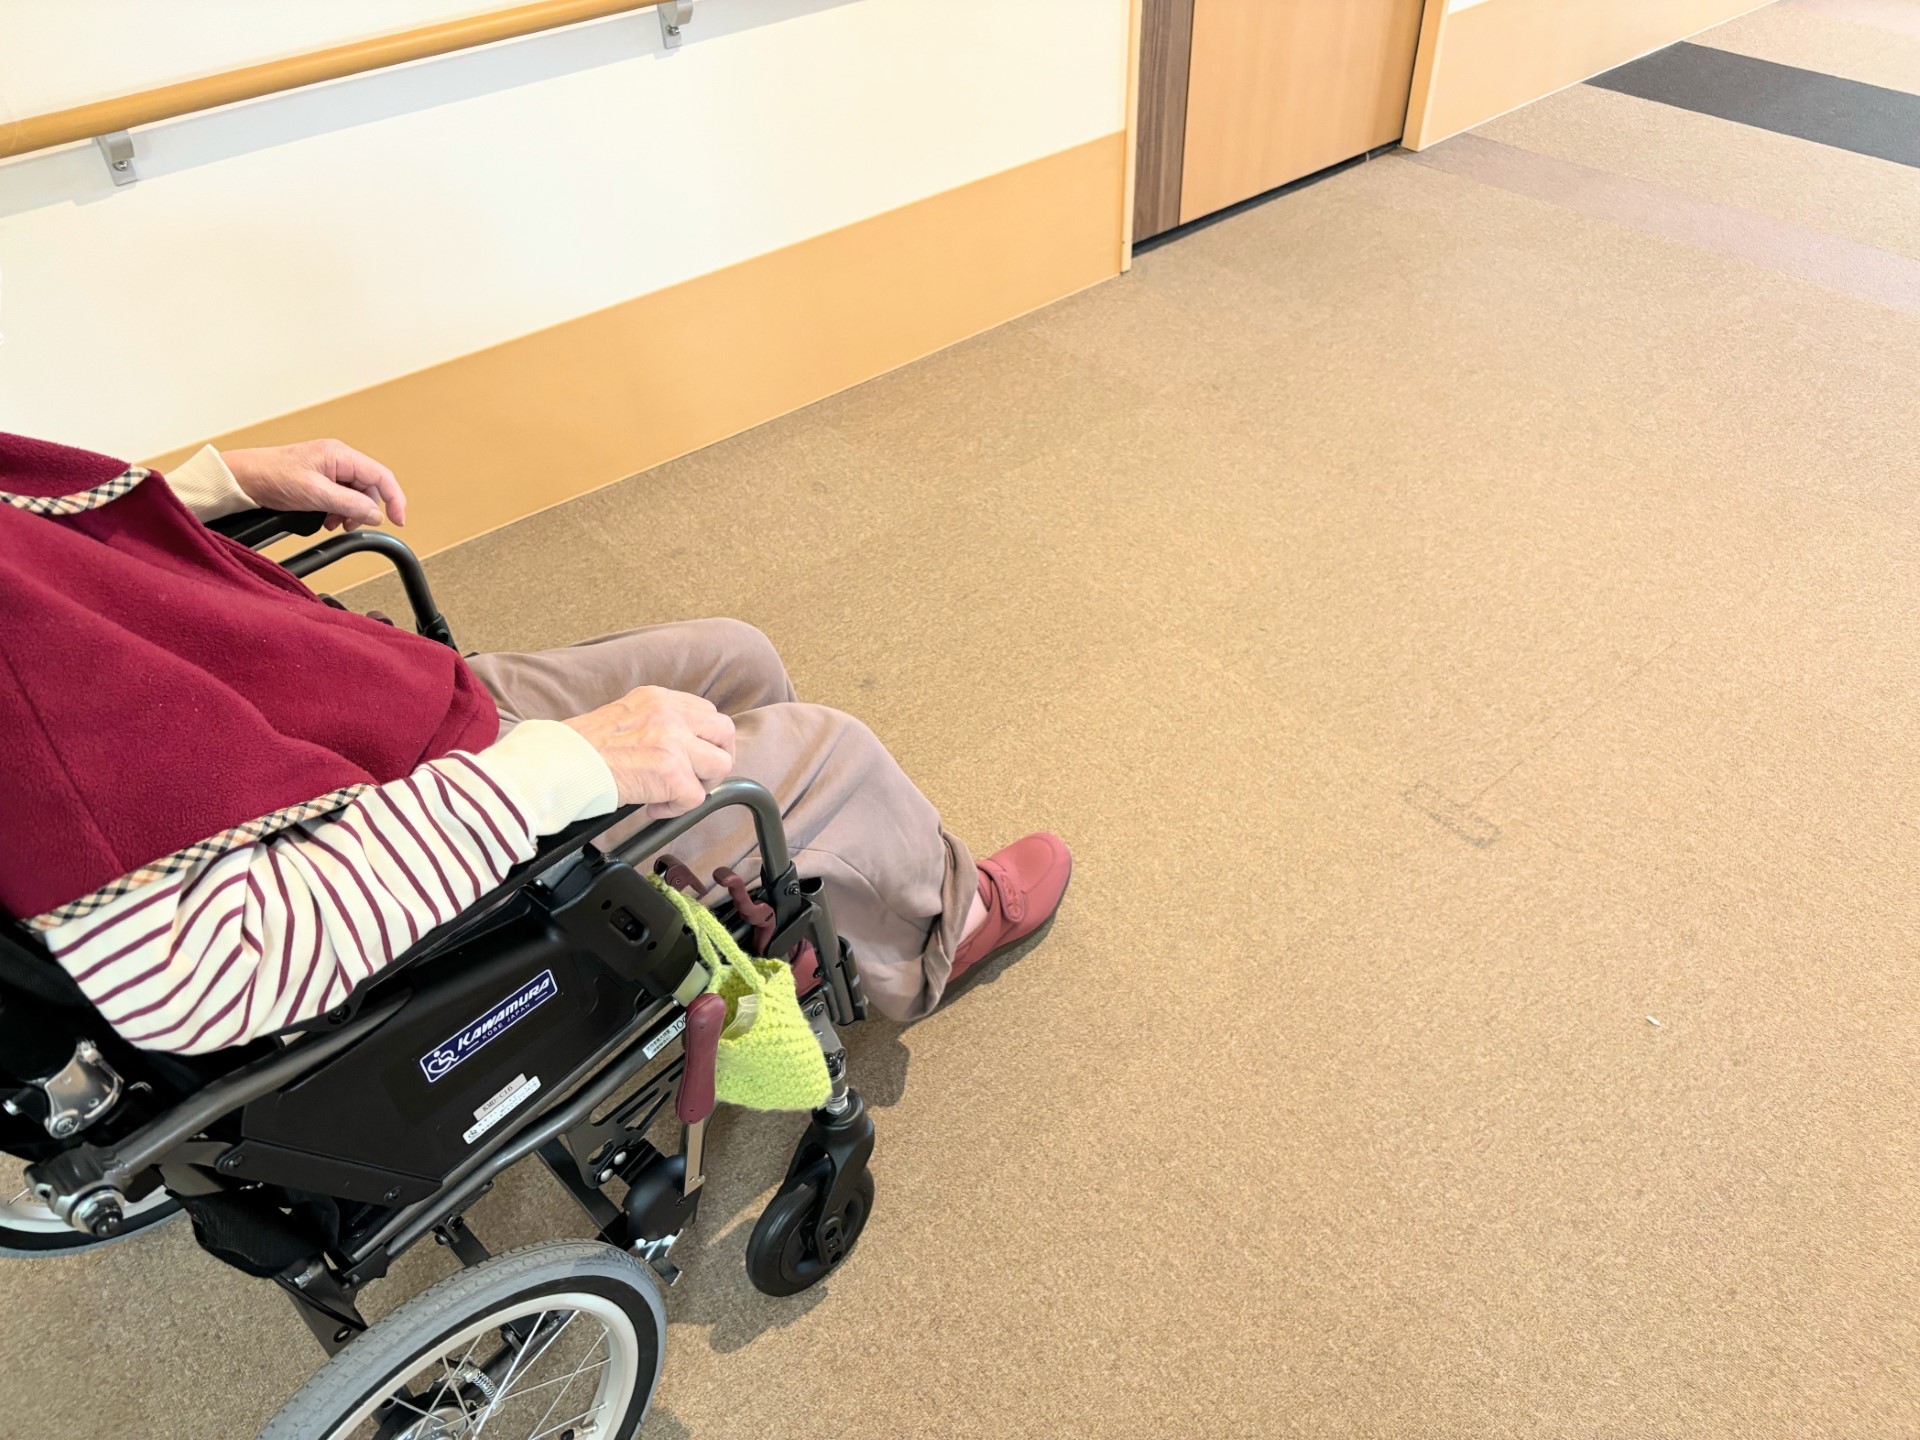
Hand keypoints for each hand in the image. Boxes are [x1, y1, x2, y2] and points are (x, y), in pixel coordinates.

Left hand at [220, 439, 406, 530]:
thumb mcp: (316, 494)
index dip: (394, 500)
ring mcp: (327, 469)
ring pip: (354, 495)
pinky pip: (339, 497)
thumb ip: (350, 504)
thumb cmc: (270, 476)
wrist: (241, 479)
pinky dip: (337, 511)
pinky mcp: (317, 480)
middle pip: (369, 488)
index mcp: (340, 455)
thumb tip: (375, 514)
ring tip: (334, 523)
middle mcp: (337, 459)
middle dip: (364, 510)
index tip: (398, 520)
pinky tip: (325, 519)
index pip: (381, 476)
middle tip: (351, 525)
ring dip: (349, 512)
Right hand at [563, 687, 736, 819]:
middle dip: (717, 757)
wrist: (561, 764)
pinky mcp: (672, 773)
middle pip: (725, 731)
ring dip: (699, 784)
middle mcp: (670, 714)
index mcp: (658, 698)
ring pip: (719, 765)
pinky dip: (676, 809)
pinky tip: (652, 806)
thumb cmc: (582, 749)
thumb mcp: (624, 718)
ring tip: (672, 792)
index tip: (694, 755)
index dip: (705, 738)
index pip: (706, 712)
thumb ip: (655, 723)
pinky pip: (695, 798)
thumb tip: (681, 745)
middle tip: (698, 776)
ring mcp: (674, 742)